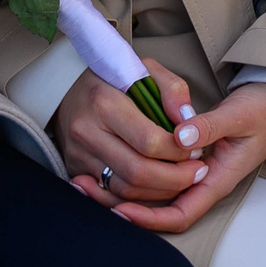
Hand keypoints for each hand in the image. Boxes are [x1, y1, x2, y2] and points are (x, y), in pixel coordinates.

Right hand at [54, 59, 203, 210]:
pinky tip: (158, 188)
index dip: (178, 151)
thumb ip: (172, 89)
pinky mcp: (76, 170)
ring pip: (125, 190)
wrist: (68, 88)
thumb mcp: (144, 68)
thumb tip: (189, 121)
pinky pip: (111, 196)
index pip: (149, 141)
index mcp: (105, 103)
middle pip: (138, 172)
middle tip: (197, 172)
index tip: (196, 149)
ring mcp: (79, 155)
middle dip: (175, 178)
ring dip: (160, 192)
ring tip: (182, 180)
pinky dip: (139, 199)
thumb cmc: (113, 78)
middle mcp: (87, 132)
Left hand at [80, 79, 265, 234]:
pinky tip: (112, 159)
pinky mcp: (190, 156)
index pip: (180, 213)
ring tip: (88, 180)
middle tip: (88, 191)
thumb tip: (179, 138)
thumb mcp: (240, 113)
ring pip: (156, 193)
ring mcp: (197, 170)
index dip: (149, 217)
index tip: (119, 209)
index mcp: (218, 178)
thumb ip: (209, 125)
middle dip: (125, 206)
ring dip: (123, 190)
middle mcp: (205, 180)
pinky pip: (159, 173)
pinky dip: (135, 170)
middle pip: (161, 209)